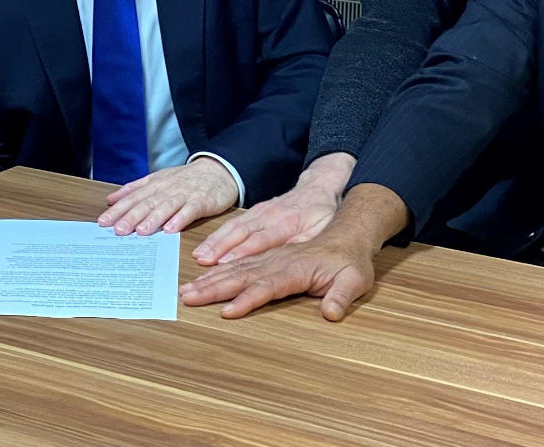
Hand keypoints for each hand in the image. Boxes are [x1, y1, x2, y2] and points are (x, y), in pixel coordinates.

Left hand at [97, 158, 238, 235]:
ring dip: (153, 219)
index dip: (118, 210)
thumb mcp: (157, 179)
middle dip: (131, 216)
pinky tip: (171, 229)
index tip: (103, 222)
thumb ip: (134, 189)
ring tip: (141, 231)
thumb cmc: (185, 179)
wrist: (218, 170)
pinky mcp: (201, 201)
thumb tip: (111, 199)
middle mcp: (167, 189)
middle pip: (146, 203)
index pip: (133, 197)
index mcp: (154, 184)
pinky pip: (189, 211)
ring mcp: (184, 195)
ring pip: (166, 207)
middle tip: (118, 230)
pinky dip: (180, 219)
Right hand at [178, 231, 374, 320]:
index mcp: (297, 267)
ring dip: (211, 278)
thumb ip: (342, 295)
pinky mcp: (267, 255)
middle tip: (188, 299)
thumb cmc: (351, 260)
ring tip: (188, 290)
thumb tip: (331, 313)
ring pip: (235, 266)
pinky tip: (204, 275)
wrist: (348, 230)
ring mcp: (270, 256)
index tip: (227, 311)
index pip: (268, 285)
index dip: (248, 299)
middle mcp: (278, 260)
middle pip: (241, 274)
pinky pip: (238, 260)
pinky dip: (219, 268)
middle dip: (214, 287)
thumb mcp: (356, 278)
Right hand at [192, 153, 353, 265]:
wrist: (318, 187)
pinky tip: (205, 247)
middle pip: (241, 233)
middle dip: (220, 248)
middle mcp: (270, 216)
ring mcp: (260, 212)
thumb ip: (307, 244)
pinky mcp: (254, 211)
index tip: (225, 264)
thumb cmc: (322, 214)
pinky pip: (232, 223)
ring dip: (215, 242)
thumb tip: (293, 260)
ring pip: (233, 227)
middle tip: (203, 262)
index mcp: (290, 223)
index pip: (263, 240)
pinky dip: (217, 236)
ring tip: (198, 256)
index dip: (243, 252)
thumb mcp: (324, 229)